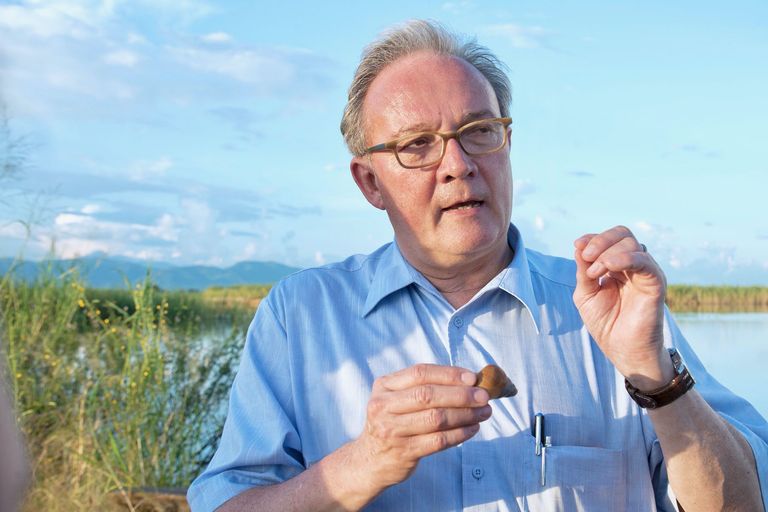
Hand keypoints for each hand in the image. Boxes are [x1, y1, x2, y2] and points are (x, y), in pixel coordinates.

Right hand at [351, 364, 490, 492]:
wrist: (370, 460)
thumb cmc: (393, 422)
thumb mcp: (396, 398)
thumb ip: (424, 387)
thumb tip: (468, 380)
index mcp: (384, 386)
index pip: (419, 373)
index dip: (448, 374)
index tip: (472, 377)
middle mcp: (383, 406)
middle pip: (428, 395)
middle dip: (461, 394)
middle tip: (484, 396)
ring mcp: (392, 431)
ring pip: (436, 418)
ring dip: (465, 414)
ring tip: (484, 412)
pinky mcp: (404, 452)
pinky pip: (438, 441)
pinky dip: (460, 434)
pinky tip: (473, 428)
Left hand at [573, 226, 673, 387]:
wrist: (623, 351)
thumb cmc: (606, 324)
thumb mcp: (586, 295)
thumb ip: (583, 271)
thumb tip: (578, 245)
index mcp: (617, 266)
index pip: (609, 239)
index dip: (593, 238)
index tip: (578, 246)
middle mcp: (634, 266)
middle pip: (623, 235)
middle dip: (600, 241)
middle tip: (585, 257)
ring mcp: (646, 273)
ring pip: (632, 244)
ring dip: (607, 253)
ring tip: (595, 273)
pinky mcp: (655, 284)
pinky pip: (645, 262)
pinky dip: (625, 258)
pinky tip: (608, 266)